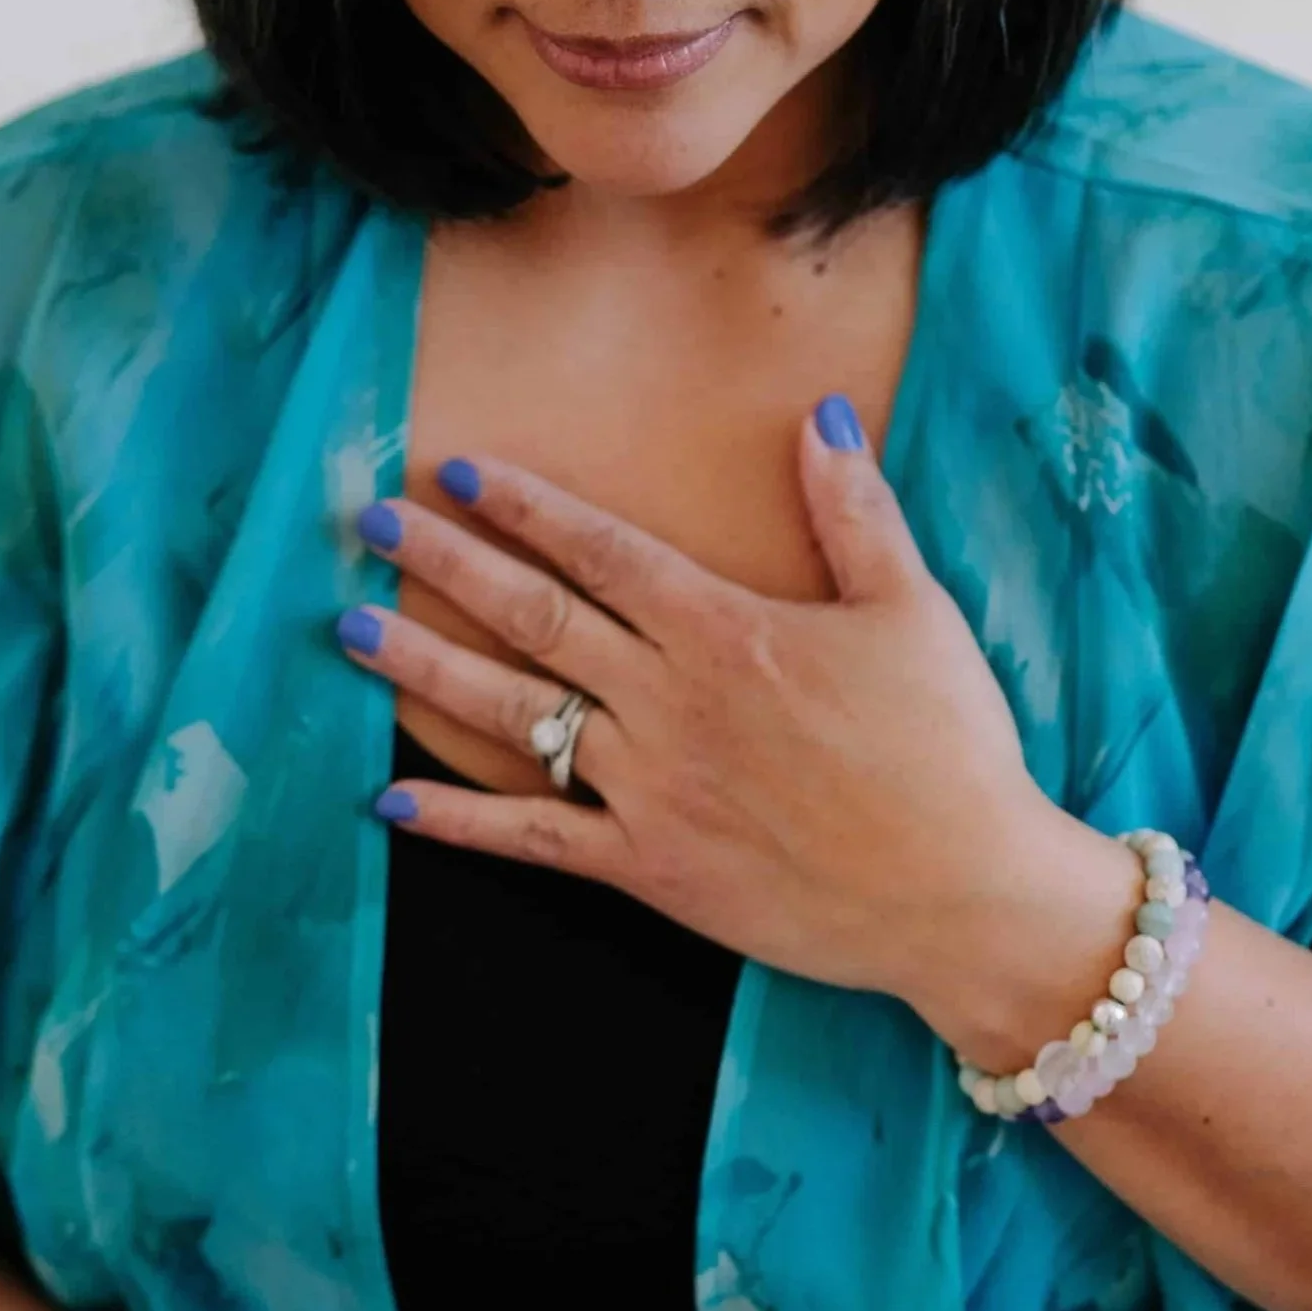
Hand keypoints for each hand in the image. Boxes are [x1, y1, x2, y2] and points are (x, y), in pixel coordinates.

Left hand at [345, 408, 1136, 1042]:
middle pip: (534, 618)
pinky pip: (535, 839)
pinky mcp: (649, 869)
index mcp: (727, 632)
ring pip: (516, 716)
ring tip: (350, 630)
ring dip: (425, 670)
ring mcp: (650, 789)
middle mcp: (671, 703)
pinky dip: (461, 820)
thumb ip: (855, 512)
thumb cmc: (947, 748)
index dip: (523, 508)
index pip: (601, 551)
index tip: (455, 474)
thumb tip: (820, 415)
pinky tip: (392, 801)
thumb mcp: (913, 610)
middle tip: (369, 525)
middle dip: (445, 566)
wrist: (962, 894)